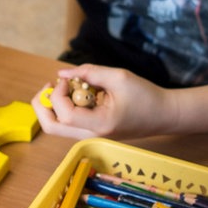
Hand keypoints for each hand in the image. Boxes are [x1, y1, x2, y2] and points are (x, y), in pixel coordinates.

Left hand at [34, 66, 170, 139]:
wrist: (164, 115)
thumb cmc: (146, 96)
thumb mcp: (119, 77)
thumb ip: (89, 72)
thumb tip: (62, 73)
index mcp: (99, 125)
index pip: (64, 114)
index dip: (58, 93)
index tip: (68, 78)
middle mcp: (91, 135)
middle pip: (50, 127)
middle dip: (42, 104)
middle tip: (50, 85)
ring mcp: (90, 135)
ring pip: (57, 126)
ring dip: (54, 105)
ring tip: (68, 86)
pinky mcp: (92, 131)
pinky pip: (68, 121)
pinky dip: (66, 106)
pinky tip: (80, 92)